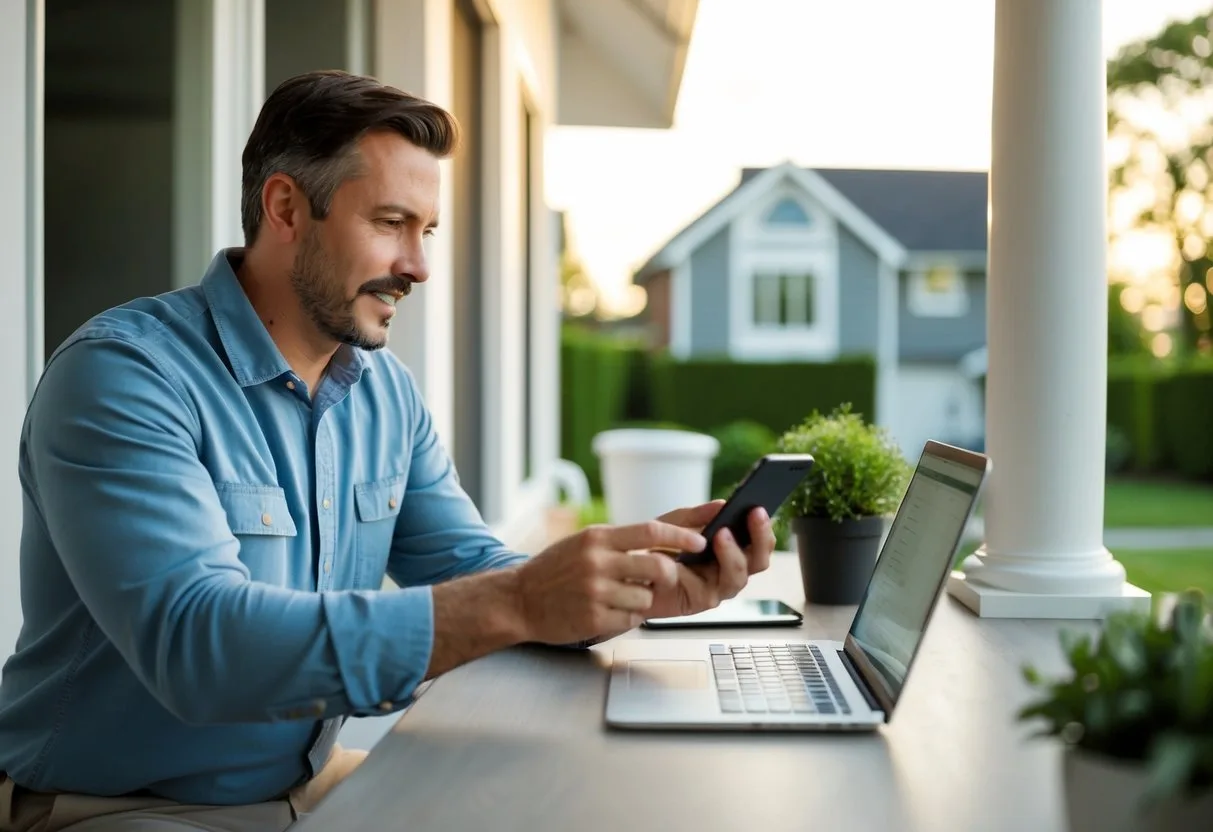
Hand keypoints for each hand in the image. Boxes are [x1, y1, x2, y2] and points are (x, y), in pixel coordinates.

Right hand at [512, 520, 706, 644]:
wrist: (518, 599)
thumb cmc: (555, 569)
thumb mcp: (585, 543)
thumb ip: (620, 541)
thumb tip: (664, 537)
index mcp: (598, 538)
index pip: (652, 530)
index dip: (682, 535)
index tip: (701, 540)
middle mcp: (598, 561)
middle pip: (659, 566)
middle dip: (669, 575)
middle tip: (664, 579)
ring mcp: (596, 591)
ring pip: (647, 597)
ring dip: (641, 600)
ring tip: (618, 597)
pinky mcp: (593, 618)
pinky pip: (631, 619)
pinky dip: (626, 618)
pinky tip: (606, 611)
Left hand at [643, 500, 776, 620]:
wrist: (630, 574)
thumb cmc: (655, 549)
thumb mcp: (673, 524)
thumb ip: (696, 516)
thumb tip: (722, 504)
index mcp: (729, 550)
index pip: (757, 541)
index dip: (763, 527)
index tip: (759, 507)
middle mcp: (729, 570)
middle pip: (758, 560)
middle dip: (760, 538)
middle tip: (754, 514)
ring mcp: (717, 588)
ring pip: (739, 577)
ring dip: (734, 554)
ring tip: (723, 533)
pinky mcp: (701, 602)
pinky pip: (712, 590)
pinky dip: (704, 572)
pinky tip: (698, 554)